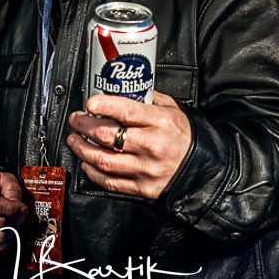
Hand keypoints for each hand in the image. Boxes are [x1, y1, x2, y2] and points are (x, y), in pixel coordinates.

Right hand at [0, 171, 27, 250]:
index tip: (23, 209)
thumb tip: (21, 209)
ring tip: (14, 224)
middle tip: (20, 216)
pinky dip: (4, 241)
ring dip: (10, 232)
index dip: (12, 209)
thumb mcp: (5, 179)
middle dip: (14, 221)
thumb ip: (14, 192)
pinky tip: (8, 232)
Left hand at [66, 92, 191, 199]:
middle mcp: (151, 146)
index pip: (127, 111)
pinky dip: (93, 172)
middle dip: (84, 125)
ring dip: (82, 149)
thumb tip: (123, 90)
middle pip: (107, 135)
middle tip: (76, 120)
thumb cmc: (187, 137)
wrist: (204, 170)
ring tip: (74, 140)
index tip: (89, 102)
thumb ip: (148, 100)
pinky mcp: (142, 188)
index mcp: (160, 122)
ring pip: (103, 160)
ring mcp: (145, 169)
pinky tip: (87, 162)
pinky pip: (110, 182)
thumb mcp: (173, 110)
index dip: (105, 106)